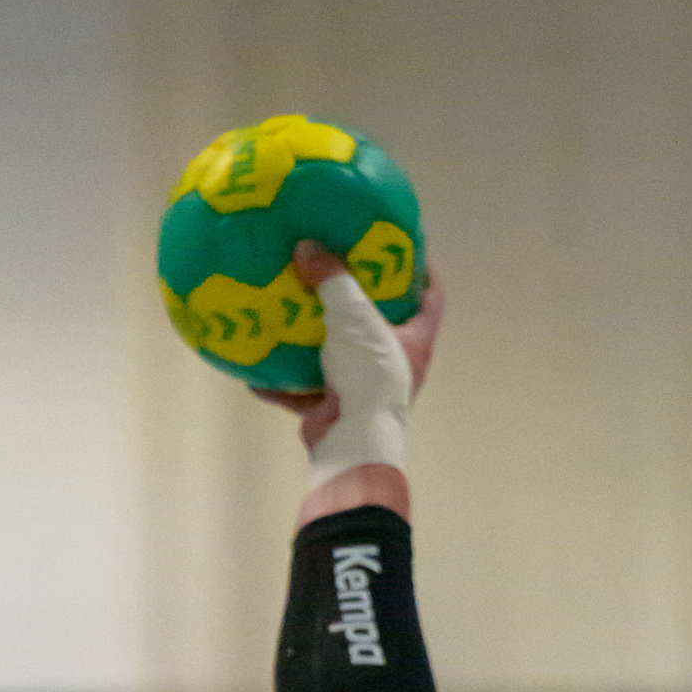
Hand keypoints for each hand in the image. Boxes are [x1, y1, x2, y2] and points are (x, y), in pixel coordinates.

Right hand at [263, 244, 443, 492]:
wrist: (352, 445)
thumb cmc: (368, 377)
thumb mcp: (354, 317)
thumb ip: (332, 279)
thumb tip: (307, 247)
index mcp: (415, 340)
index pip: (431, 297)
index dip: (420, 268)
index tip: (399, 245)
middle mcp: (395, 363)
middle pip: (382, 321)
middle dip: (359, 295)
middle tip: (336, 264)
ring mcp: (365, 387)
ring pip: (342, 352)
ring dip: (319, 333)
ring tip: (294, 303)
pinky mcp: (336, 407)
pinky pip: (307, 386)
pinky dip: (285, 378)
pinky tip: (260, 362)